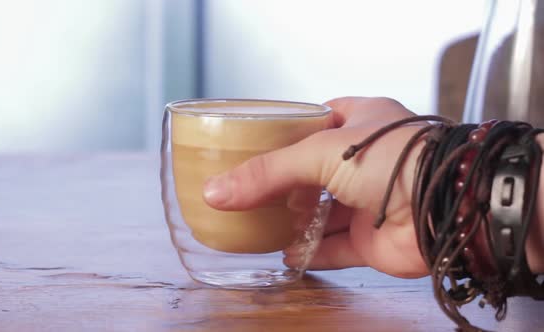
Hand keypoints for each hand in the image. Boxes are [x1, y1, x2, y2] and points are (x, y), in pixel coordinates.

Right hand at [202, 97, 427, 277]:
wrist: (445, 207)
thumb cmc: (393, 158)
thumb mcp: (321, 153)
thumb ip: (267, 172)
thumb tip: (215, 191)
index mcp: (362, 121)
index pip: (318, 120)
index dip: (289, 130)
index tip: (257, 141)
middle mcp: (366, 160)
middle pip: (315, 171)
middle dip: (285, 182)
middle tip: (249, 189)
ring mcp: (369, 201)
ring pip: (322, 212)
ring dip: (294, 220)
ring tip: (259, 224)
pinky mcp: (372, 239)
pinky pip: (334, 247)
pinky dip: (310, 253)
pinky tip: (286, 256)